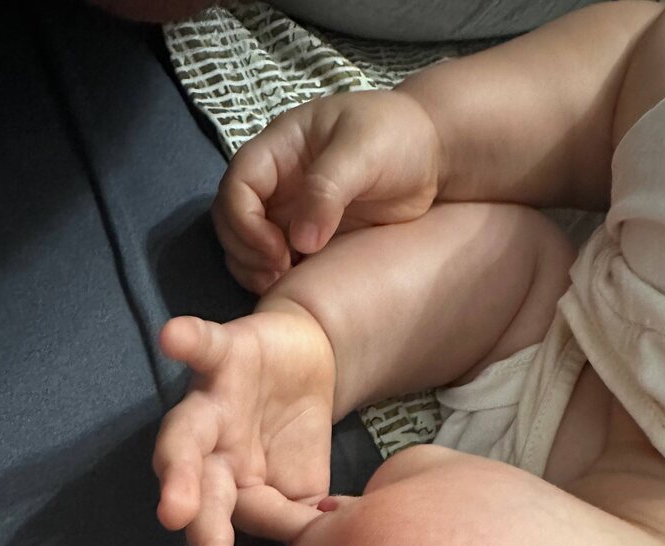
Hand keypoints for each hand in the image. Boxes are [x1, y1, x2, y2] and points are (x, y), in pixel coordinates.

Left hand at [153, 304, 335, 545]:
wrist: (306, 362)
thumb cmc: (294, 438)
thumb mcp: (306, 490)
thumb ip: (298, 522)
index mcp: (227, 491)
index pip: (226, 527)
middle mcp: (210, 452)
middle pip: (198, 492)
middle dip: (192, 524)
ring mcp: (213, 404)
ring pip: (187, 434)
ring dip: (178, 466)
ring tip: (173, 508)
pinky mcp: (225, 354)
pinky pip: (203, 347)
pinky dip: (188, 341)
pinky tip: (173, 338)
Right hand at [213, 90, 440, 293]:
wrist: (432, 157)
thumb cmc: (397, 136)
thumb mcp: (364, 149)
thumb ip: (328, 189)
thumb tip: (301, 240)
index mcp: (280, 148)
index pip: (237, 185)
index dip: (244, 221)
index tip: (276, 251)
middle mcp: (277, 182)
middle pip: (232, 219)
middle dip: (246, 251)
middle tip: (278, 276)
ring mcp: (290, 212)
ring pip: (248, 245)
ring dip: (256, 270)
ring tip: (284, 288)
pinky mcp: (308, 240)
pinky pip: (278, 262)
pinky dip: (277, 279)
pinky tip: (298, 291)